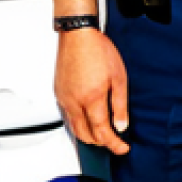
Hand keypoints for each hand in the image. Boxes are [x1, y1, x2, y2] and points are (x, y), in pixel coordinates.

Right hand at [55, 27, 129, 154]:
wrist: (78, 34)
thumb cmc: (98, 50)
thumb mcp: (118, 76)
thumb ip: (120, 105)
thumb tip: (121, 126)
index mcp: (92, 98)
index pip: (102, 132)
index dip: (114, 144)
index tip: (122, 147)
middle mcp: (75, 102)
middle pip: (86, 135)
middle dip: (101, 142)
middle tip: (114, 140)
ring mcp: (65, 98)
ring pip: (74, 128)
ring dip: (88, 135)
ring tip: (101, 133)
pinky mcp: (58, 92)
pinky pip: (67, 115)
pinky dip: (78, 123)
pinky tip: (87, 117)